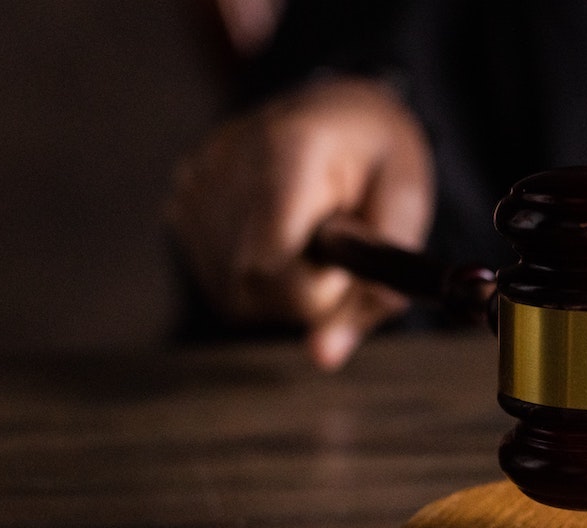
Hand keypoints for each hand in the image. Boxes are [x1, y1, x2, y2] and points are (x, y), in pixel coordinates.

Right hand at [166, 77, 434, 369]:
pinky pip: (217, 280)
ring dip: (279, 291)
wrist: (338, 110)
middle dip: (303, 294)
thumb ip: (375, 287)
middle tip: (335, 252)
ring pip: (231, 293)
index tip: (345, 266)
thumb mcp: (406, 209)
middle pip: (249, 285)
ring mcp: (196, 180)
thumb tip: (323, 358)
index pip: (272, 262)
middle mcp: (228, 159)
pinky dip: (254, 279)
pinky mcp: (181, 199)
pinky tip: (278, 239)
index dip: (314, 290)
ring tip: (308, 239)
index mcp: (290, 148)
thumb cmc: (378, 160)